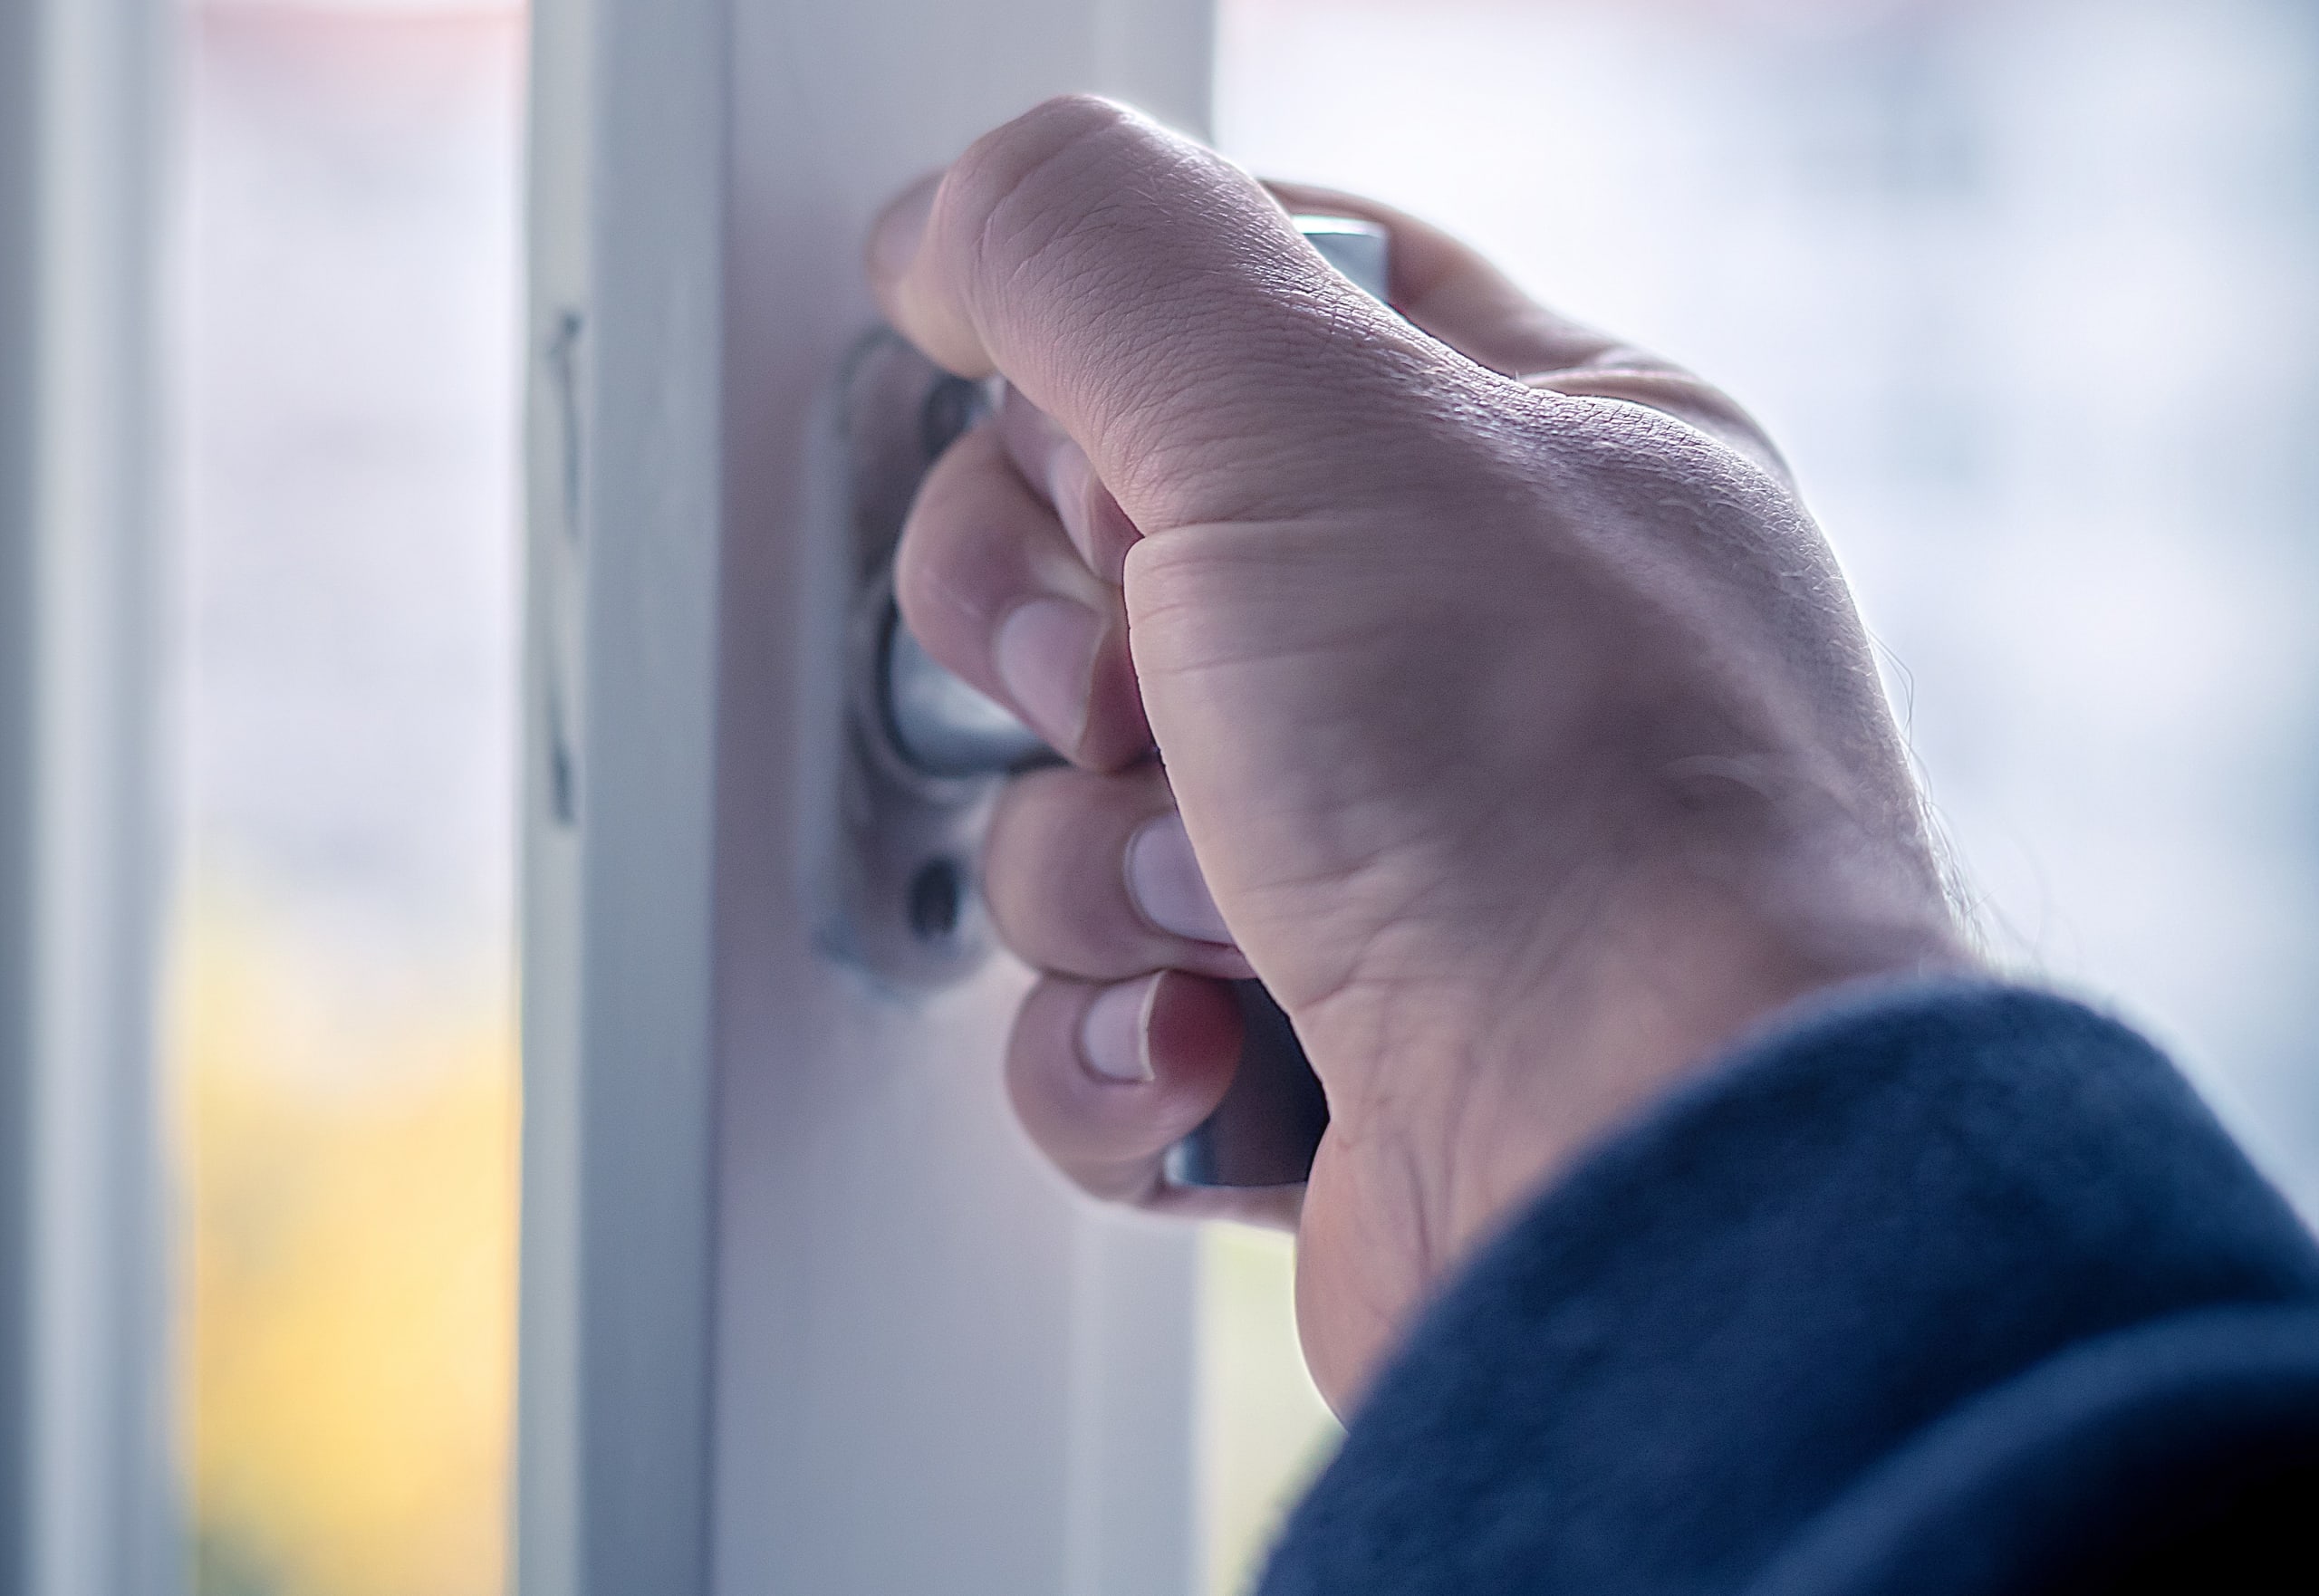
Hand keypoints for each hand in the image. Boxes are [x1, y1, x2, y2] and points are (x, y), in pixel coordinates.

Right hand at [868, 97, 1969, 1410]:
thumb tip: (951, 221)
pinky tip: (1223, 1051)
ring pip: (1076, 803)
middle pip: (1104, 559)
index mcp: (1525, 447)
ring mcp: (1391, 859)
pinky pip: (1097, 1011)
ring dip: (1100, 866)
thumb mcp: (1306, 416)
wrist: (1637, 1179)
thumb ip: (1101, 249)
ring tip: (1239, 910)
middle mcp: (1461, 648)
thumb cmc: (1550, 797)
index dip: (1104, 364)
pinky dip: (1117, 1042)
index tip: (1084, 449)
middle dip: (1063, 642)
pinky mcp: (1318, 1052)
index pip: (1244, 302)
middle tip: (1140, 685)